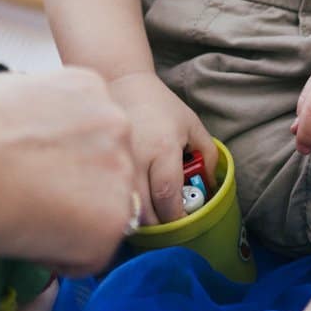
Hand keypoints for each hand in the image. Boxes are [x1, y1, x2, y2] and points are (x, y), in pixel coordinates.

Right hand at [0, 68, 137, 273]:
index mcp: (88, 87)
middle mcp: (116, 123)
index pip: (89, 134)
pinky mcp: (115, 221)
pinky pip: (93, 254)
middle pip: (104, 171)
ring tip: (20, 219)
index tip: (23, 169)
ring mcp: (121, 173)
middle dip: (72, 190)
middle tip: (24, 199)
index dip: (55, 160)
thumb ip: (18, 104)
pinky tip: (26, 240)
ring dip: (68, 225)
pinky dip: (62, 258)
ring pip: (103, 214)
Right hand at [109, 71, 215, 225]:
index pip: (167, 196)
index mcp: (162, 148)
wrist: (121, 83)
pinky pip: (108, 198)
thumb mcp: (192, 125)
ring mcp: (115, 163)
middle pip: (144, 211)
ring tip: (150, 216)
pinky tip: (130, 204)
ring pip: (124, 209)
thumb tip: (211, 189)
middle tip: (168, 226)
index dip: (176, 217)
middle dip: (158, 227)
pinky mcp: (99, 164)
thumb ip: (208, 155)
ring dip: (139, 221)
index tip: (183, 223)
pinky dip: (120, 208)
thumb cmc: (161, 106)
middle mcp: (136, 158)